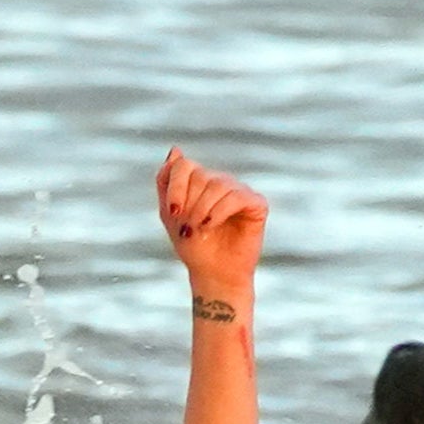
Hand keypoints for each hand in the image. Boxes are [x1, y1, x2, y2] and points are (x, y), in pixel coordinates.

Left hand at [155, 147, 265, 297]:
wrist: (214, 274)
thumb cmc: (194, 247)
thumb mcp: (170, 214)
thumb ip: (166, 182)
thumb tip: (175, 150)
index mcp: (200, 181)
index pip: (184, 165)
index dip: (176, 187)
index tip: (172, 212)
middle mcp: (221, 181)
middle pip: (200, 175)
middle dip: (190, 204)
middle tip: (188, 227)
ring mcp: (240, 191)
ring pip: (218, 185)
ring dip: (203, 210)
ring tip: (200, 229)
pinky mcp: (257, 204)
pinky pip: (236, 196)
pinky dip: (219, 211)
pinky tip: (212, 225)